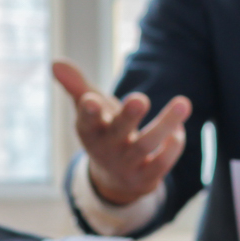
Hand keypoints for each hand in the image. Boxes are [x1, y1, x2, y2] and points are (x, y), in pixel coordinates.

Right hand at [53, 59, 189, 205]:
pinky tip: (179, 130)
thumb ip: (76, 85)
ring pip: (147, 145)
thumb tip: (55, 62)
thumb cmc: (104, 132)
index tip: (91, 100)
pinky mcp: (147, 176)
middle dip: (129, 116)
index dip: (89, 111)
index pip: (87, 121)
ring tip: (183, 102)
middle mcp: (107, 149)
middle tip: (140, 99)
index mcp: (90, 130)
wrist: (115, 178)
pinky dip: (173, 147)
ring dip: (165, 124)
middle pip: (119, 132)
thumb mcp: (89, 109)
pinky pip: (162, 163)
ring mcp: (128, 165)